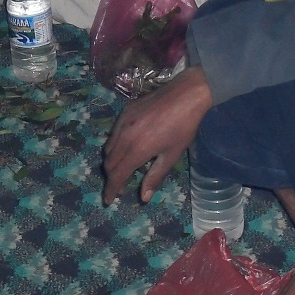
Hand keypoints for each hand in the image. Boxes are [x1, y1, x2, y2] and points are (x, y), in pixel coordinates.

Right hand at [102, 67, 213, 204]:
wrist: (185, 94)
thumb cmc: (183, 127)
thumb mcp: (171, 155)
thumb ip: (155, 176)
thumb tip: (143, 197)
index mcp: (136, 150)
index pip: (117, 175)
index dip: (111, 189)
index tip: (108, 200)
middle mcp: (124, 136)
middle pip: (109, 163)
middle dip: (112, 177)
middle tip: (120, 187)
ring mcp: (122, 122)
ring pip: (108, 148)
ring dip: (112, 162)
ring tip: (123, 169)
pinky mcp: (124, 111)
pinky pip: (113, 133)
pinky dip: (115, 145)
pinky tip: (127, 147)